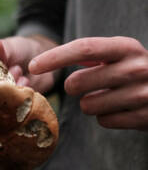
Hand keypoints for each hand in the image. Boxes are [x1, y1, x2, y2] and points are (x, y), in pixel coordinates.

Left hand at [29, 36, 147, 130]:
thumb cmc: (133, 69)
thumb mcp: (118, 54)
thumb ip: (90, 53)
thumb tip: (48, 61)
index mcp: (125, 47)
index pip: (84, 48)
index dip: (55, 57)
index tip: (33, 65)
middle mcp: (135, 68)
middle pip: (77, 83)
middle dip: (73, 87)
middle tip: (84, 85)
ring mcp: (142, 94)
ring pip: (87, 106)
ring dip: (90, 104)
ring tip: (108, 97)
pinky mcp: (144, 117)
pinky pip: (104, 121)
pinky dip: (106, 116)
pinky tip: (119, 109)